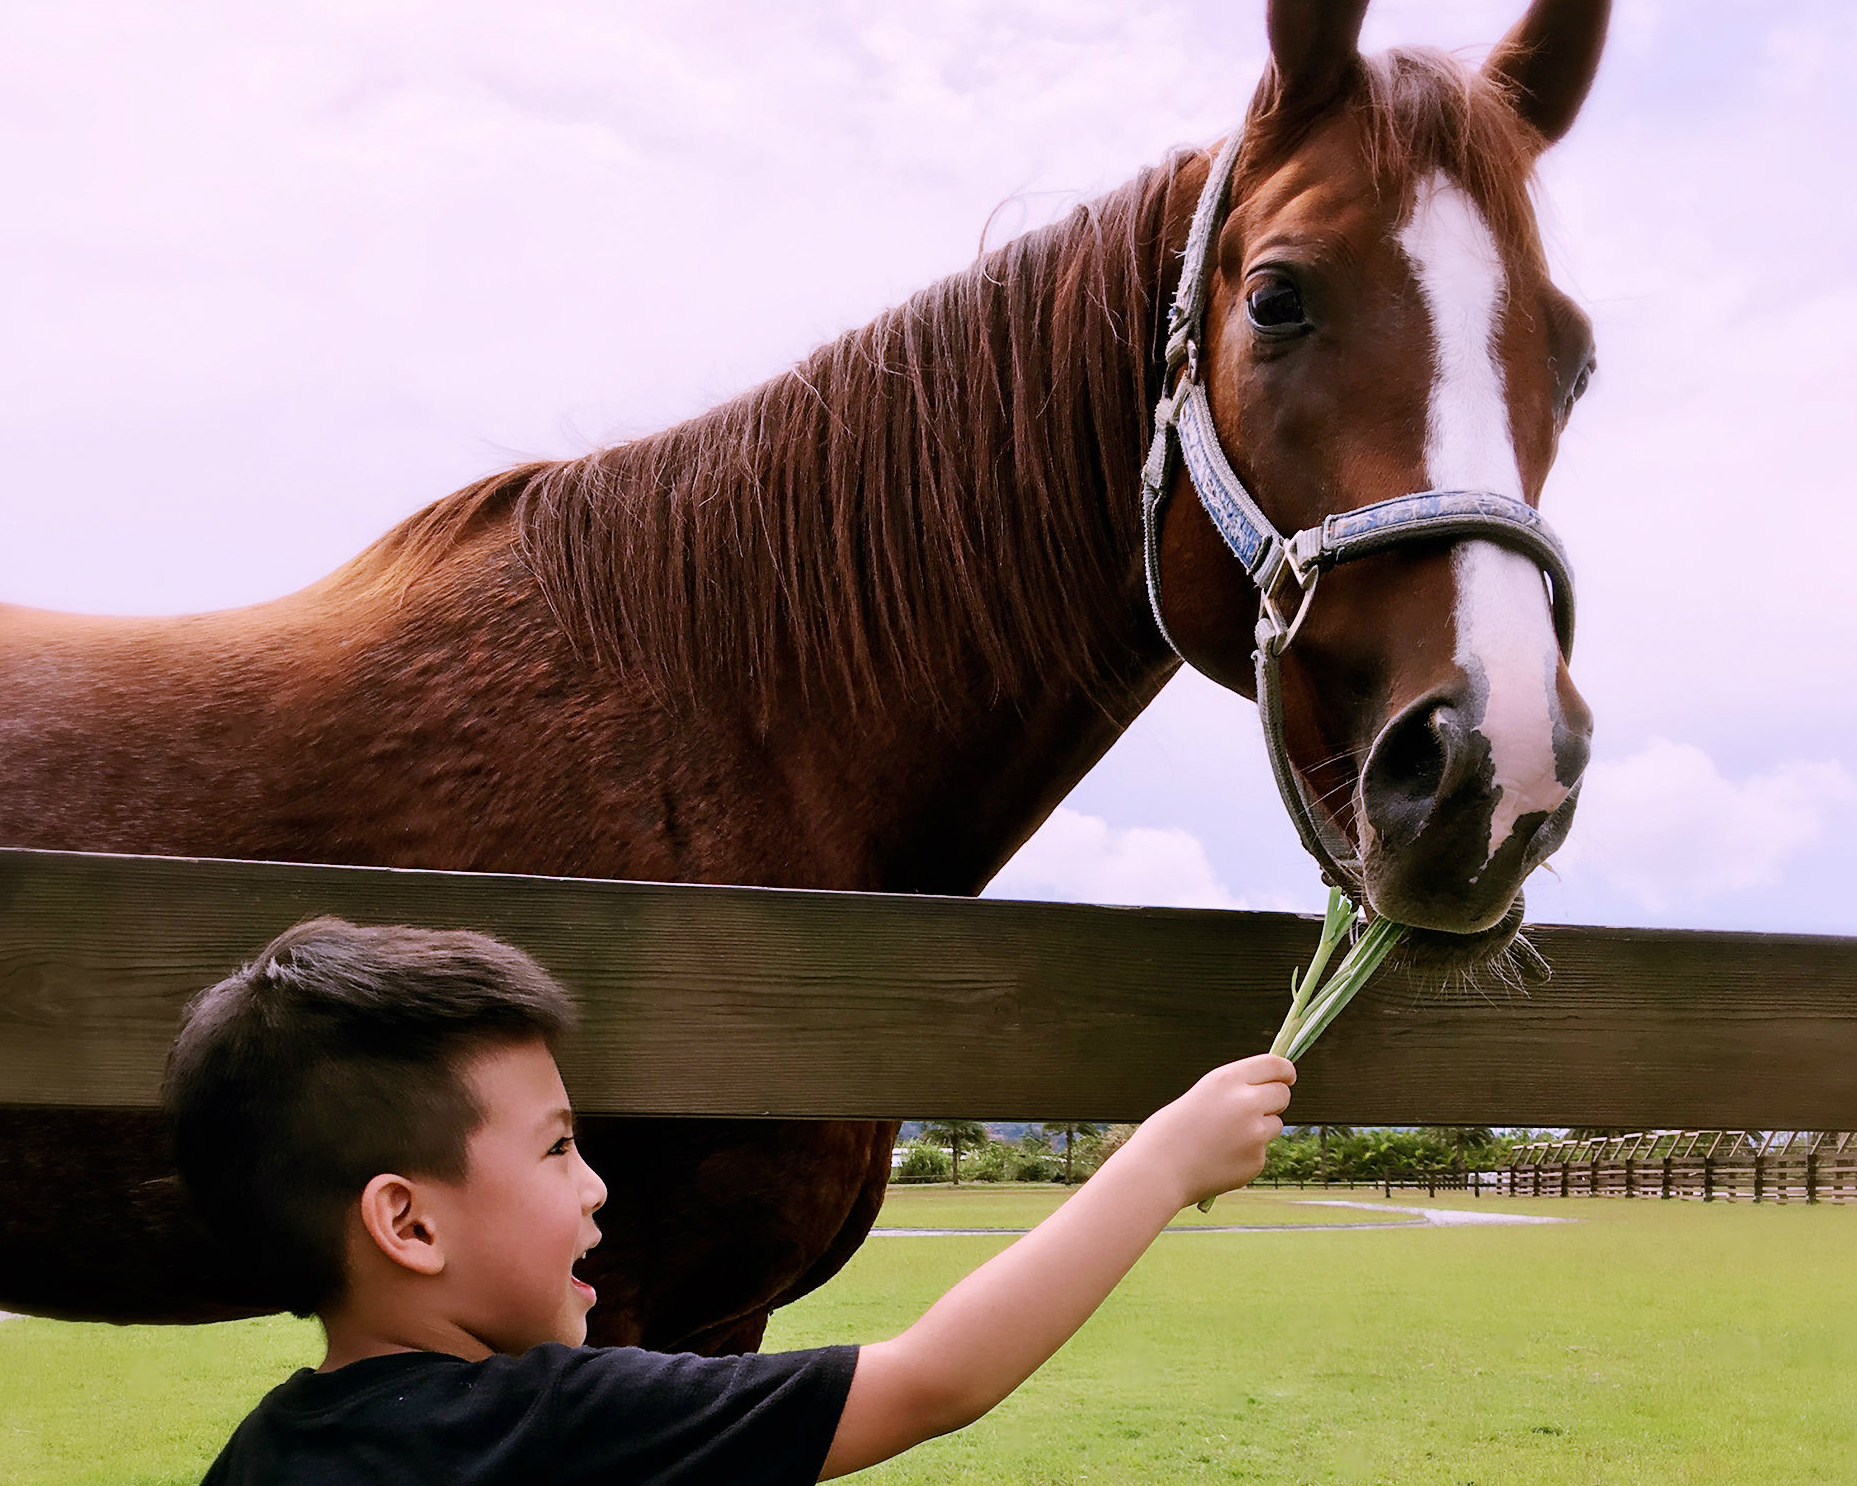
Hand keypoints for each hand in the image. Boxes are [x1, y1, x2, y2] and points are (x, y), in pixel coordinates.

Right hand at [1124, 1055, 1295, 1208]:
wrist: (1156, 1172)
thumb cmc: (1168, 1132)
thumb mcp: (1199, 1097)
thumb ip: (1231, 1093)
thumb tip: (1264, 1095)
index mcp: (1227, 1079)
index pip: (1275, 1064)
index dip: (1284, 1070)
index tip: (1287, 1076)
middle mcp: (1246, 1103)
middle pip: (1282, 1094)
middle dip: (1274, 1099)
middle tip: (1255, 1110)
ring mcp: (1255, 1134)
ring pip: (1275, 1125)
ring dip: (1260, 1129)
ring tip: (1224, 1140)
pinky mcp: (1256, 1160)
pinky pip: (1261, 1152)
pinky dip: (1247, 1155)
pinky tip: (1220, 1160)